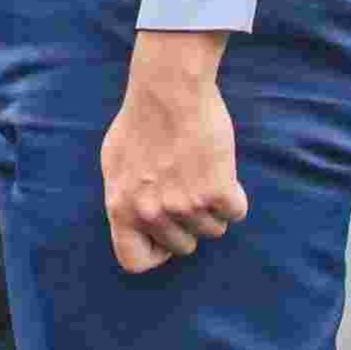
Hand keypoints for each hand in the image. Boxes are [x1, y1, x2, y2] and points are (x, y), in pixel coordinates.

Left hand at [102, 33, 245, 274]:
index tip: (166, 233)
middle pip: (183, 247)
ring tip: (202, 172)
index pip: (133, 261)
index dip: (155, 251)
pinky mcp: (214, 191)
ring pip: (212, 230)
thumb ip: (125, 197)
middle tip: (188, 188)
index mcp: (120, 206)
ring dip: (213, 206)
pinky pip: (235, 212)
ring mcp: (183, 204)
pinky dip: (234, 195)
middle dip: (189, 222)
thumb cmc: (142, 118)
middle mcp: (150, 212)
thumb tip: (137, 221)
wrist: (169, 87)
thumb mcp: (115, 162)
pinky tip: (221, 169)